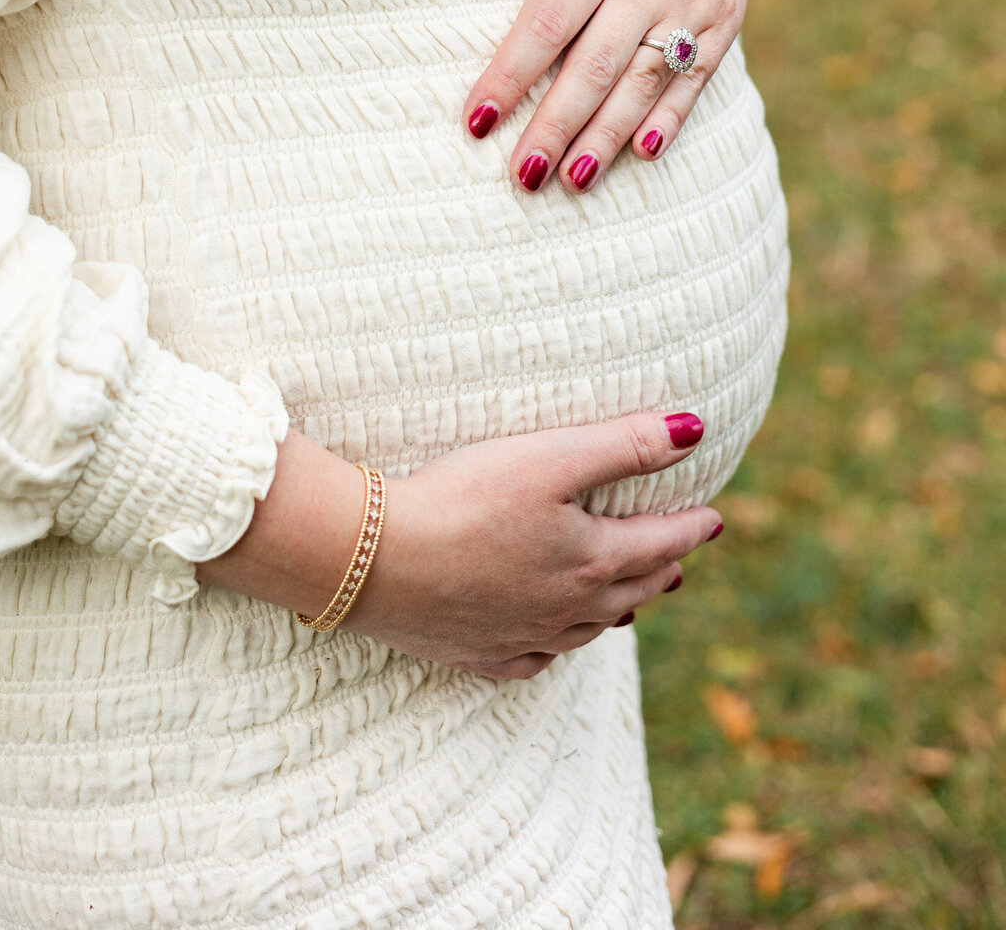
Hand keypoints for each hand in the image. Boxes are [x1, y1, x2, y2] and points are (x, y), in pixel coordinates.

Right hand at [348, 411, 720, 677]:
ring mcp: (524, 636)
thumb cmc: (462, 499)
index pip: (662, 542)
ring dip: (619, 608)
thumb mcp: (550, 457)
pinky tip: (553, 641)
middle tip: (679, 558)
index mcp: (592, 560)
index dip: (692, 526)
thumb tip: (696, 431)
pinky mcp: (479, 653)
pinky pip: (536, 657)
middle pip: (633, 589)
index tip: (714, 517)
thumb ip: (625, 445)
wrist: (374, 561)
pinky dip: (557, 645)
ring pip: (590, 628)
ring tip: (632, 599)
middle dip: (662, 569)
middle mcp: (568, 608)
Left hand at [462, 0, 766, 190]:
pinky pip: (695, 78)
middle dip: (554, 126)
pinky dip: (669, 119)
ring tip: (570, 180)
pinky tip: (641, 153)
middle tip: (521, 176)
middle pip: (592, 68)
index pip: (546, 25)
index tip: (475, 120)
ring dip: (606, 136)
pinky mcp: (724, 20)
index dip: (509, 76)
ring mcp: (691, 5)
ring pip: (642, 84)